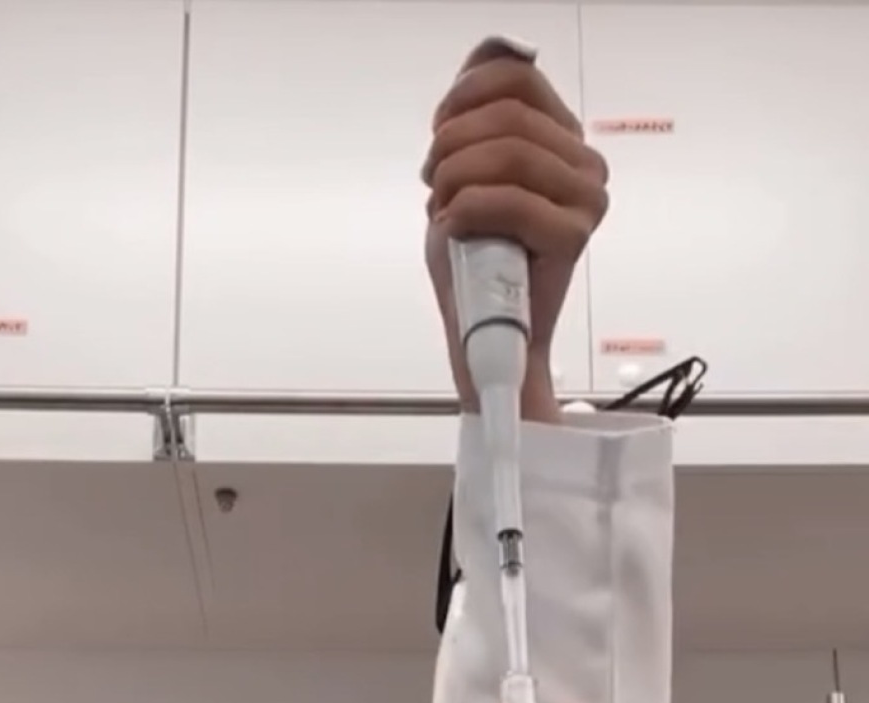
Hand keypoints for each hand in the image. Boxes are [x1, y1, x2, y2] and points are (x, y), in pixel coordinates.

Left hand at [424, 42, 609, 411]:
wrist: (485, 337)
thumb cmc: (476, 263)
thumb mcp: (465, 171)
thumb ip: (478, 110)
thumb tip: (493, 48)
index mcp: (563, 138)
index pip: (518, 78)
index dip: (464, 96)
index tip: (439, 133)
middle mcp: (583, 163)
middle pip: (508, 115)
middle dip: (452, 146)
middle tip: (435, 184)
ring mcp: (585, 199)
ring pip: (508, 153)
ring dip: (456, 180)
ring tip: (445, 211)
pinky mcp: (574, 236)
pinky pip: (509, 200)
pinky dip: (466, 211)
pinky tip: (455, 229)